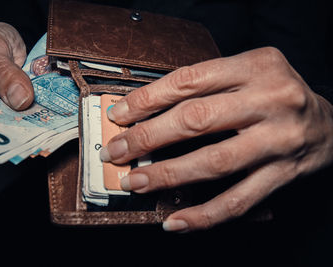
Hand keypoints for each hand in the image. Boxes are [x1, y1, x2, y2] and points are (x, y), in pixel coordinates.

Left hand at [100, 47, 332, 231]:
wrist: (329, 125)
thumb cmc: (276, 96)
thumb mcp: (247, 73)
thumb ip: (205, 87)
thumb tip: (146, 112)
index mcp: (256, 66)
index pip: (189, 80)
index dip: (147, 100)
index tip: (120, 115)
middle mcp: (271, 100)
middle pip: (196, 120)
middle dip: (147, 137)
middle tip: (117, 151)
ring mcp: (279, 140)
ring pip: (213, 162)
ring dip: (167, 175)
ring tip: (136, 181)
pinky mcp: (283, 175)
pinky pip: (238, 201)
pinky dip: (203, 215)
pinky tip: (175, 221)